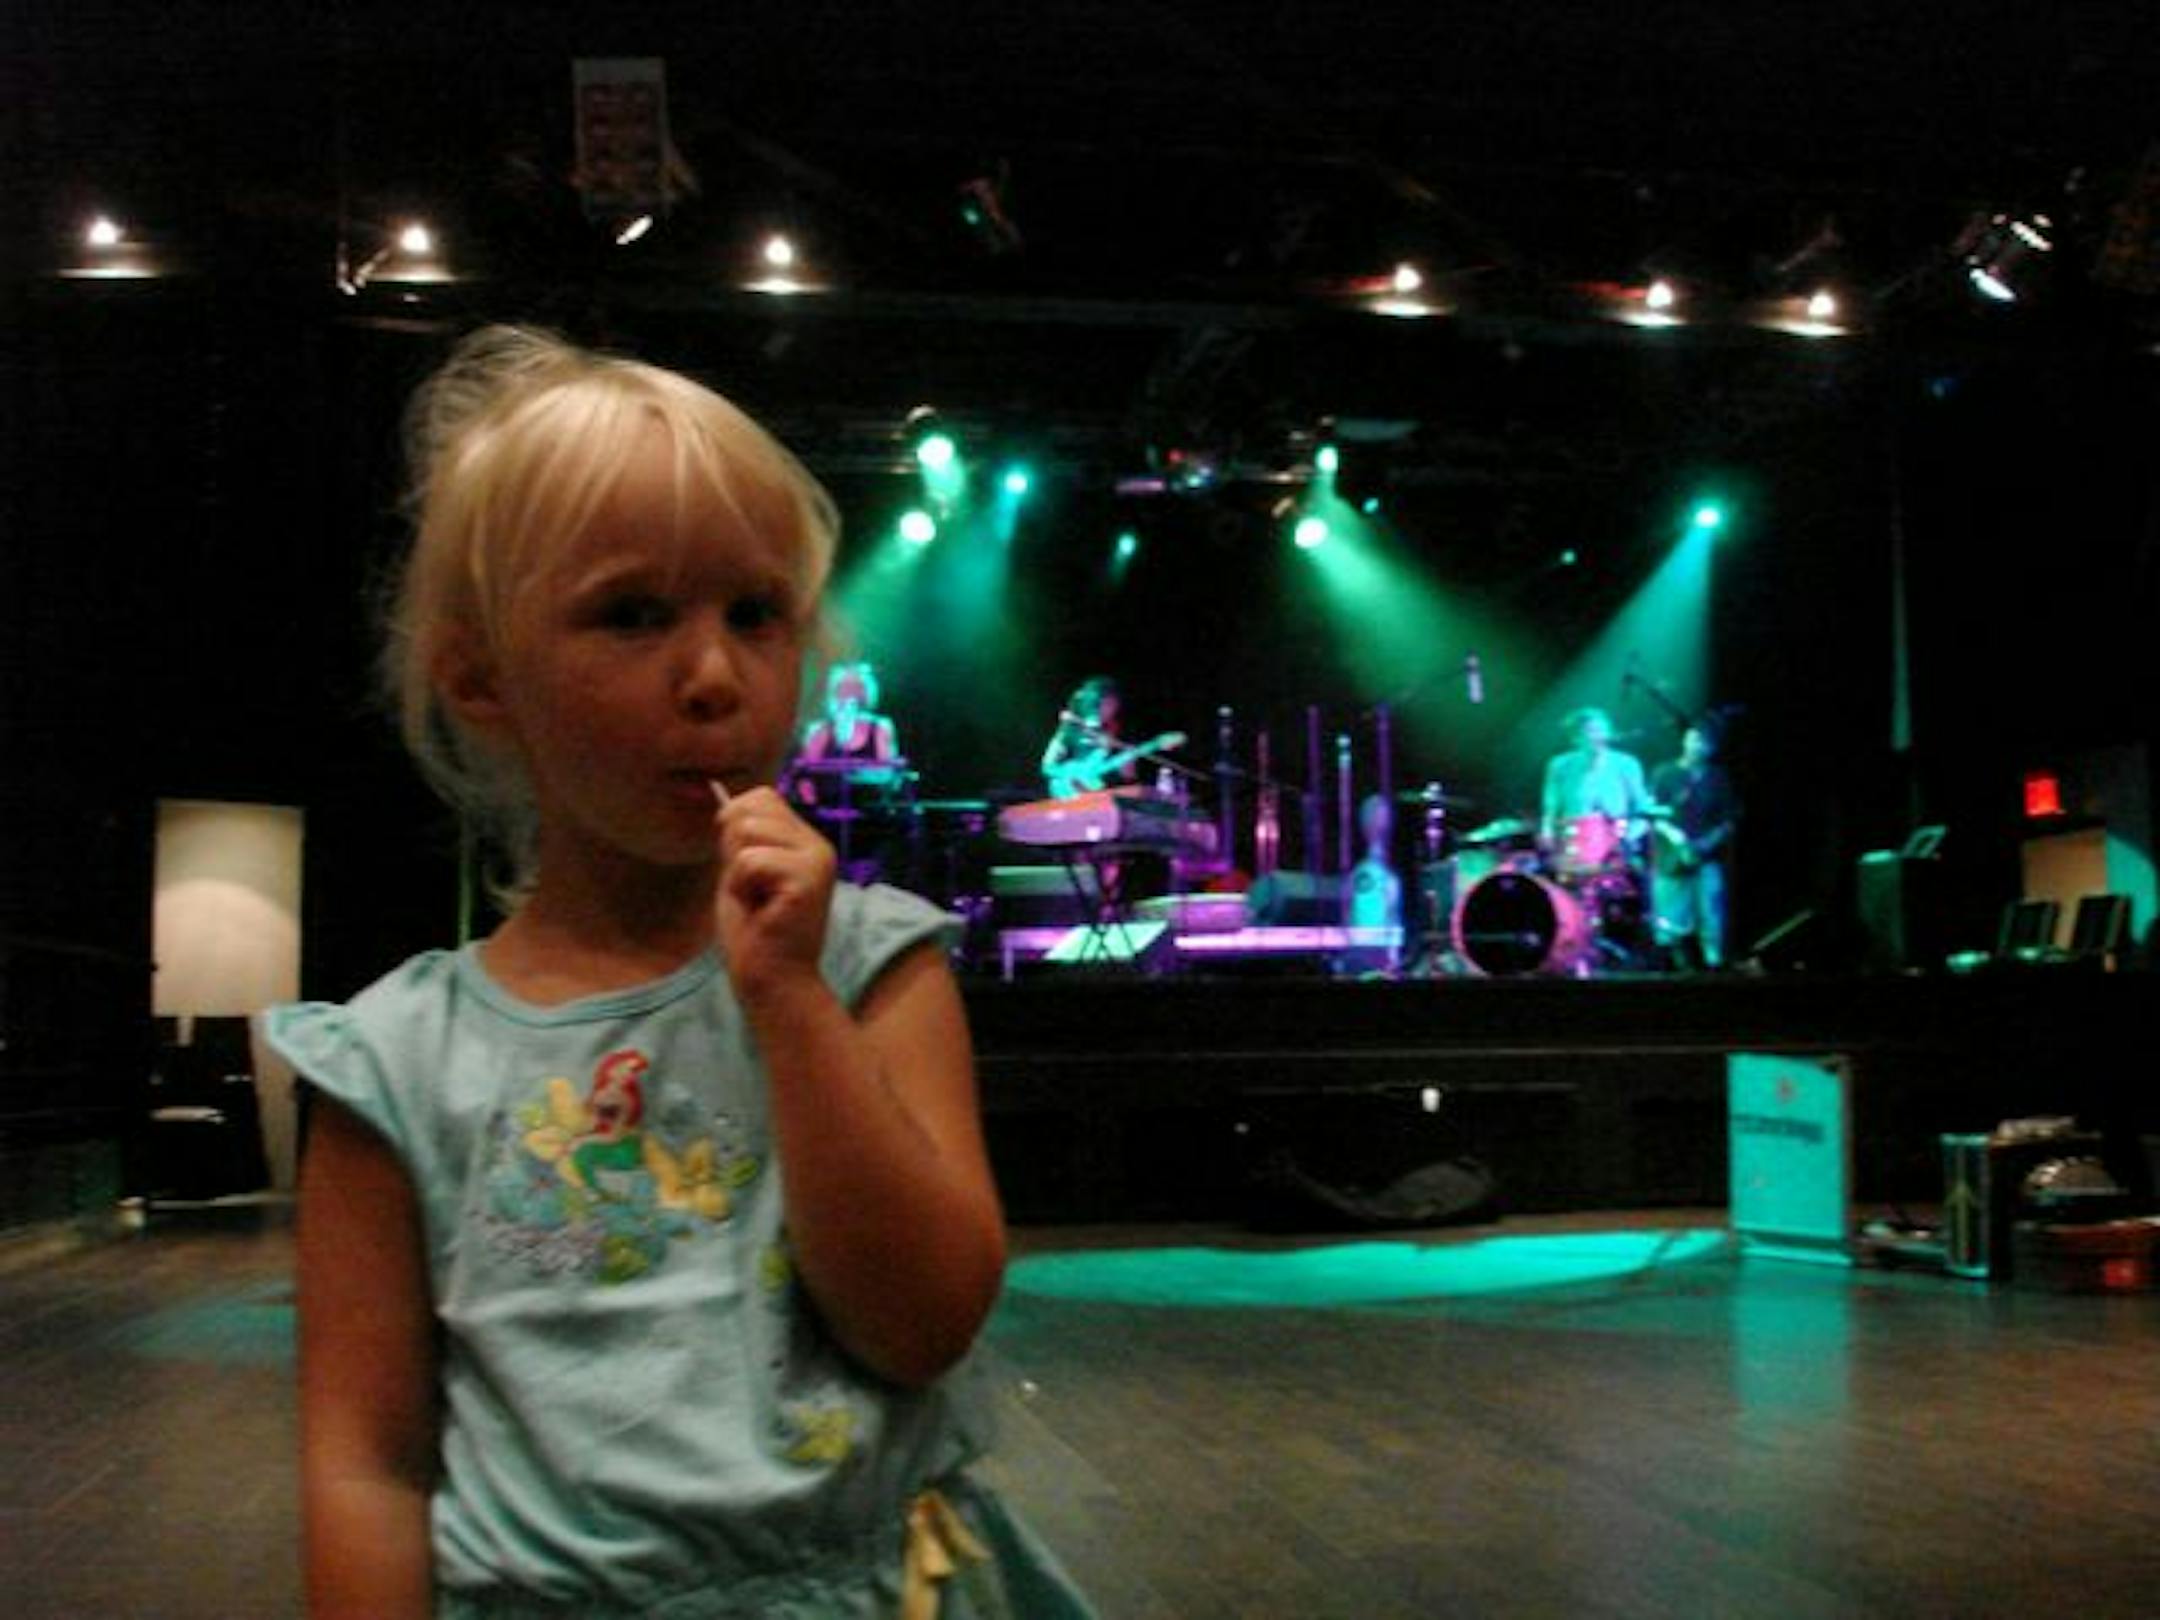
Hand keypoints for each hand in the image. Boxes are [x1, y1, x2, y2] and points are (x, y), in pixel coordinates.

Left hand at [711, 785, 835, 1004]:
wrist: (773, 980)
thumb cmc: (754, 932)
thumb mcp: (743, 873)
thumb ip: (742, 840)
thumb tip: (724, 802)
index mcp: (805, 841)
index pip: (762, 796)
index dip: (736, 824)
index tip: (743, 869)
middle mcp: (818, 844)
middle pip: (753, 806)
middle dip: (733, 847)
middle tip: (750, 888)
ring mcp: (816, 860)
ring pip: (748, 830)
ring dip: (737, 869)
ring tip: (755, 899)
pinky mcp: (807, 879)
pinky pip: (750, 860)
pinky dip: (741, 886)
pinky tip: (759, 909)